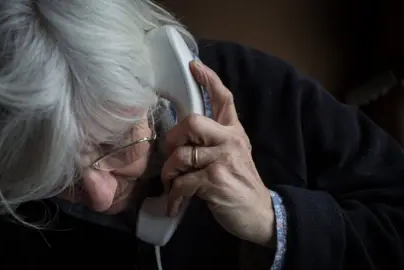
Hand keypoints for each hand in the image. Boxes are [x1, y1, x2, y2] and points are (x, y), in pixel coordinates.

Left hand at [161, 60, 275, 246]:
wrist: (260, 213)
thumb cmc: (240, 183)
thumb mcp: (234, 155)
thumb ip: (215, 140)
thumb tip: (182, 134)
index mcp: (234, 132)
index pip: (223, 98)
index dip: (208, 80)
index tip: (193, 65)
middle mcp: (230, 140)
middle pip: (192, 121)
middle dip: (173, 138)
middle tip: (170, 154)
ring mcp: (223, 159)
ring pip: (181, 155)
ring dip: (170, 173)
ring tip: (172, 184)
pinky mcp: (216, 180)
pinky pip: (182, 182)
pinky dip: (174, 196)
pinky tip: (175, 204)